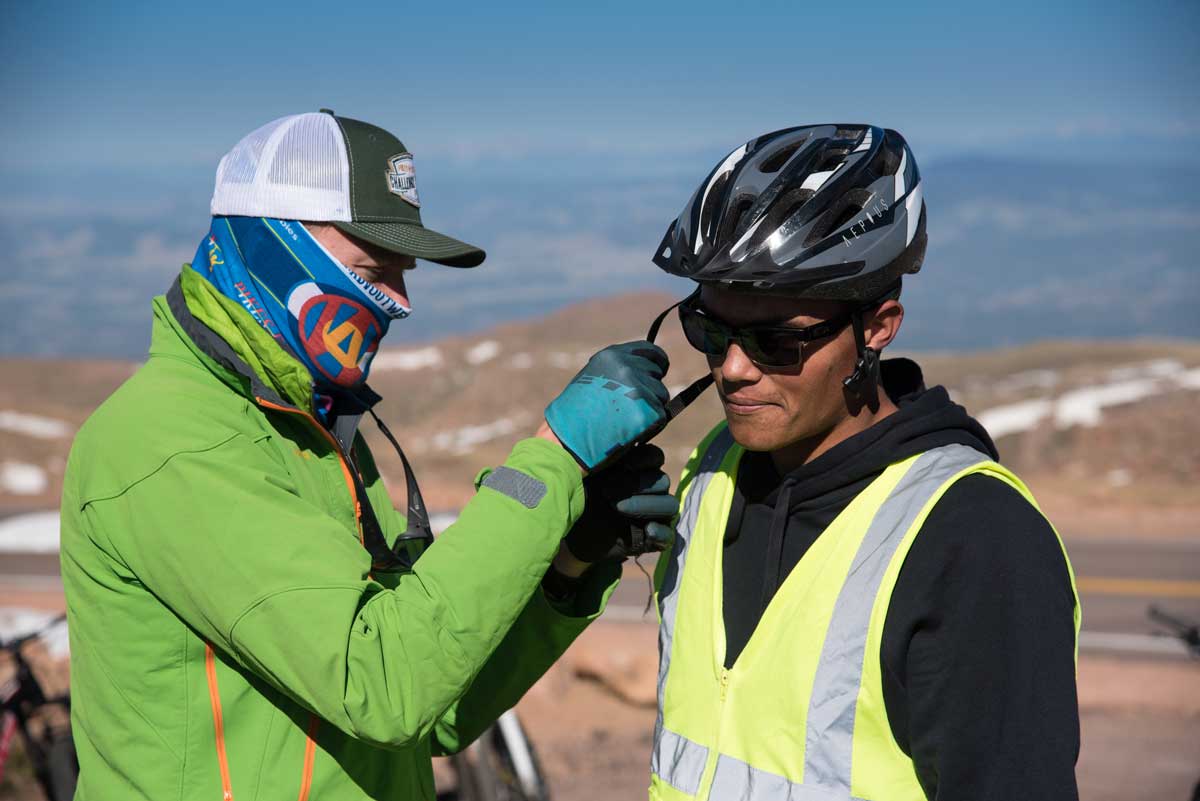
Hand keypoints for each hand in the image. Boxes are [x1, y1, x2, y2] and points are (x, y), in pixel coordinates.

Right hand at [544, 341, 669, 471]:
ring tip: (624, 419)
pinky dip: (649, 426)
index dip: (656, 363)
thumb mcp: (592, 378)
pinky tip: (629, 431)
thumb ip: (616, 371)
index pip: (651, 351)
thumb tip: (644, 369)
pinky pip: (659, 417)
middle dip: (650, 389)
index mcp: (612, 356)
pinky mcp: (646, 413)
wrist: (565, 441)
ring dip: (649, 408)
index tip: (659, 371)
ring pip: (661, 397)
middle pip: (657, 375)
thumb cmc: (574, 415)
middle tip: (629, 407)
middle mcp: (627, 367)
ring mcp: (638, 389)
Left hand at [564, 445, 677, 563]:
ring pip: (669, 505)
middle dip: (637, 484)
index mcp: (635, 468)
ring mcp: (651, 514)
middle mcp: (647, 489)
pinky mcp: (649, 538)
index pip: (655, 457)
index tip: (624, 464)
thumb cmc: (574, 492)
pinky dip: (662, 532)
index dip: (644, 458)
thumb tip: (610, 427)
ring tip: (617, 508)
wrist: (563, 529)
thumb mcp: (582, 469)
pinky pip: (669, 535)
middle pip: (662, 480)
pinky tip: (647, 530)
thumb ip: (596, 450)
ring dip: (647, 505)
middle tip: (607, 490)